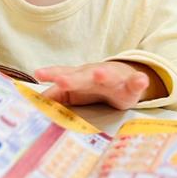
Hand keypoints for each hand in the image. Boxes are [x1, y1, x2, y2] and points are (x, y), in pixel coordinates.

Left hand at [33, 61, 162, 109]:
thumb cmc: (93, 87)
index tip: (38, 74)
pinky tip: (141, 80)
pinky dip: (139, 81)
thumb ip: (56, 96)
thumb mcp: (74, 91)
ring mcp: (114, 79)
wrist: (123, 78)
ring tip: (101, 74)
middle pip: (82, 76)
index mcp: (79, 77)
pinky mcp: (131, 86)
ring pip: (109, 76)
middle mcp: (94, 74)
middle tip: (62, 80)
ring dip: (105, 75)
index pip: (63, 74)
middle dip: (73, 78)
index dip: (51, 74)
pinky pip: (136, 83)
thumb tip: (35, 103)